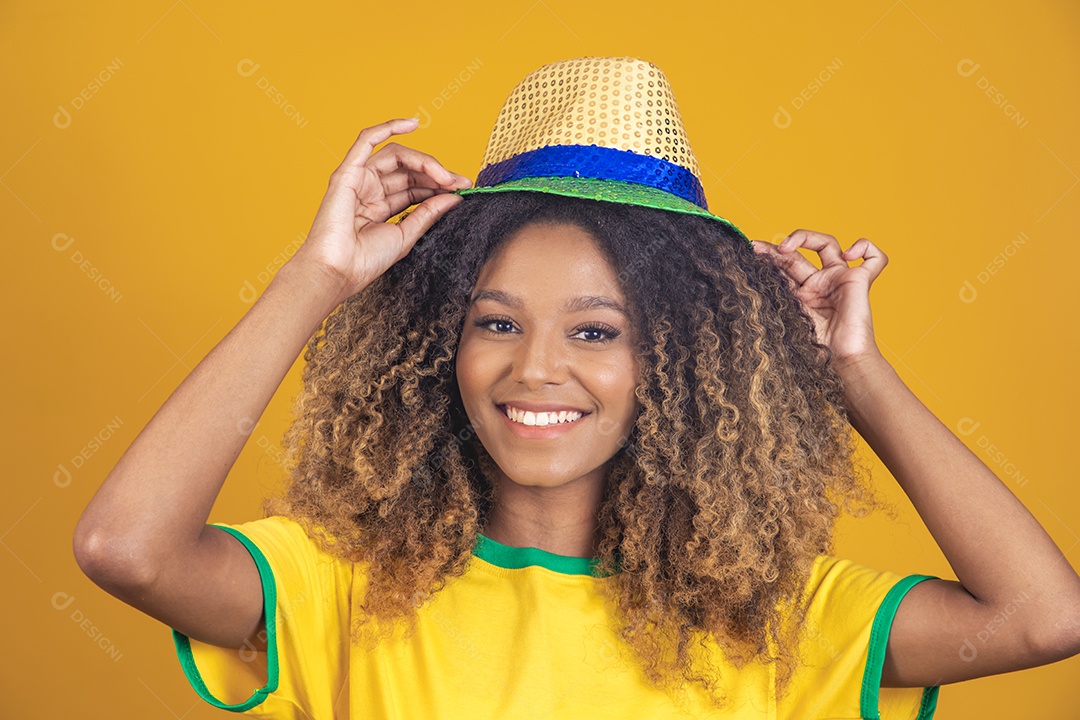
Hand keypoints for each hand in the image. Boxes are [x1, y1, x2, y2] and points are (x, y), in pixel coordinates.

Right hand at [291, 117, 471, 304]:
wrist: (339, 271)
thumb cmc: (365, 261)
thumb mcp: (406, 234)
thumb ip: (428, 213)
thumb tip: (454, 196)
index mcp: (380, 207)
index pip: (415, 187)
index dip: (439, 185)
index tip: (463, 190)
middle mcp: (369, 190)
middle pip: (408, 170)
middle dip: (436, 173)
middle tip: (459, 183)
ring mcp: (358, 179)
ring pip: (396, 156)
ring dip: (424, 161)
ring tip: (446, 176)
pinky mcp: (347, 172)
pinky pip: (366, 140)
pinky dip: (388, 127)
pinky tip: (411, 123)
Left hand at [751, 230, 886, 367]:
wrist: (841, 359)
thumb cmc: (817, 346)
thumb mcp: (788, 314)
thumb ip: (777, 294)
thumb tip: (751, 278)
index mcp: (803, 292)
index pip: (784, 266)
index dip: (768, 256)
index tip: (750, 250)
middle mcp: (821, 282)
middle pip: (798, 253)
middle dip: (775, 248)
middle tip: (757, 247)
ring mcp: (840, 278)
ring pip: (827, 243)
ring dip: (804, 237)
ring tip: (785, 247)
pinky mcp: (860, 280)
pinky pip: (875, 258)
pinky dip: (865, 247)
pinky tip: (848, 255)